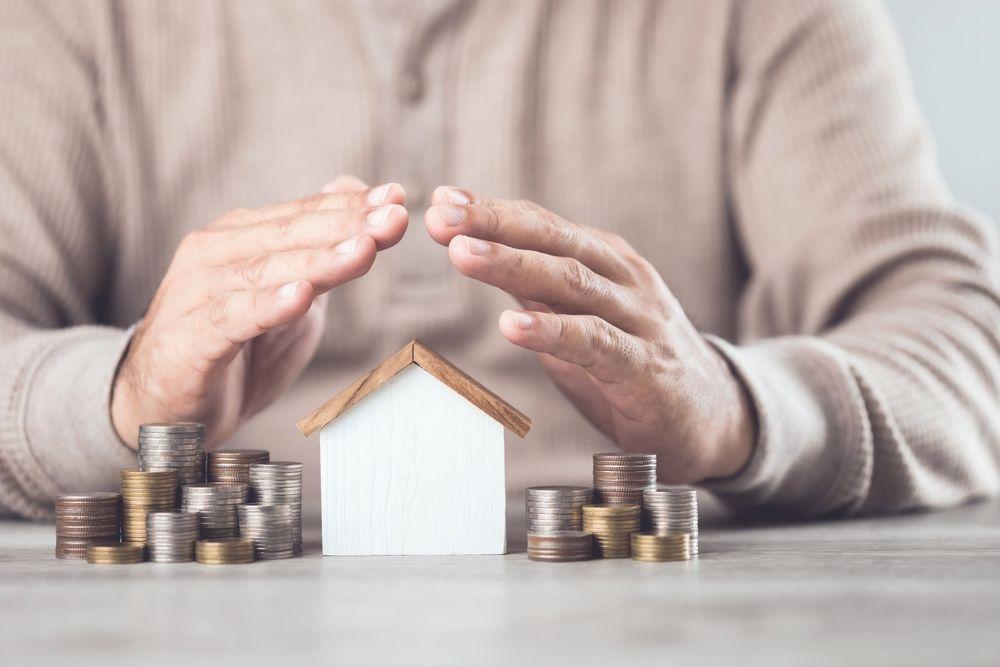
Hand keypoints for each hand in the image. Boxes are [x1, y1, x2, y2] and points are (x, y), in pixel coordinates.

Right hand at [111, 176, 407, 448]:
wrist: (167, 407)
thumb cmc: (235, 349)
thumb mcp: (290, 294)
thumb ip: (320, 247)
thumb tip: (354, 188)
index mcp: (240, 237)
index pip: (304, 214)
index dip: (352, 205)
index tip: (399, 198)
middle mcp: (214, 254)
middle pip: (289, 234)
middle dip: (347, 225)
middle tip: (394, 218)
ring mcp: (197, 294)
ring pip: (265, 270)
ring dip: (319, 261)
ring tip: (363, 251)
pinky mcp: (188, 339)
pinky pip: (232, 318)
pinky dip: (266, 307)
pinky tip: (300, 298)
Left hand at [425, 187, 754, 481]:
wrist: (714, 418)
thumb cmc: (637, 366)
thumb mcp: (584, 317)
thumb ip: (541, 290)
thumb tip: (482, 252)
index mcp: (609, 263)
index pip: (546, 226)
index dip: (494, 211)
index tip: (443, 200)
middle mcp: (626, 281)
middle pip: (555, 242)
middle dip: (495, 225)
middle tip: (443, 217)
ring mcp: (640, 321)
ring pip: (573, 282)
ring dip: (513, 265)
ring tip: (463, 254)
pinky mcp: (646, 368)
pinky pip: (594, 343)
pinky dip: (551, 331)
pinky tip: (511, 325)